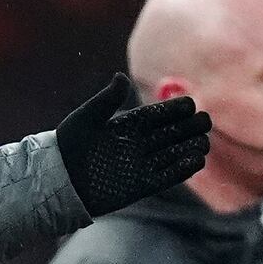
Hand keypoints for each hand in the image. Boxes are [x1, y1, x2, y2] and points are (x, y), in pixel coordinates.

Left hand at [55, 74, 210, 215]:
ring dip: (189, 148)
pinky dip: (181, 170)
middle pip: (170, 134)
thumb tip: (122, 77)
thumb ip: (106, 100)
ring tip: (204, 142)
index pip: (156, 115)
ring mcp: (139, 165)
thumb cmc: (69, 144)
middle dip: (189, 128)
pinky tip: (196, 161)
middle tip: (205, 122)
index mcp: (127, 125)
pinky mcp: (139, 186)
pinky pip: (165, 177)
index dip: (173, 110)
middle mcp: (137, 144)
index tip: (190, 105)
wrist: (57, 179)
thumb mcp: (86, 118)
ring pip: (171, 155)